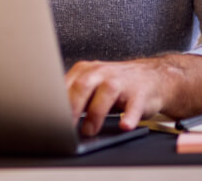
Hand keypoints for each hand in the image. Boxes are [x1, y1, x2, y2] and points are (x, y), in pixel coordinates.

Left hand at [64, 54, 201, 135]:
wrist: (152, 77)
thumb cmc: (116, 84)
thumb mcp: (92, 85)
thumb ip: (74, 95)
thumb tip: (52, 116)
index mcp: (86, 70)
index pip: (66, 84)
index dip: (56, 103)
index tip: (49, 119)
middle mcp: (102, 72)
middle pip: (83, 86)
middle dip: (72, 107)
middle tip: (66, 127)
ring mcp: (122, 81)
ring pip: (107, 93)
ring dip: (96, 114)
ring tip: (89, 131)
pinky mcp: (140, 93)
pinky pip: (134, 106)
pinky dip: (129, 117)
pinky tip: (124, 126)